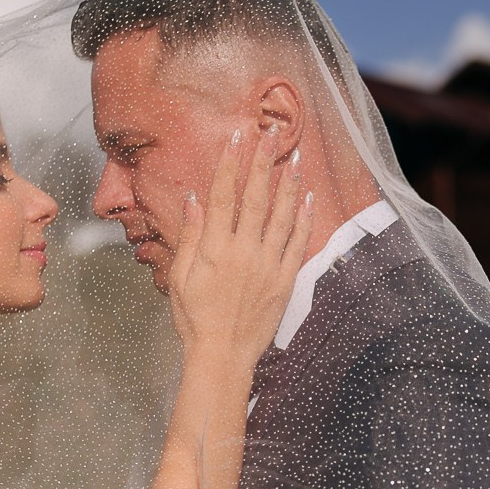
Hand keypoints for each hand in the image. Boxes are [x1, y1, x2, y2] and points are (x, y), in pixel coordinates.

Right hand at [167, 126, 314, 364]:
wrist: (223, 355)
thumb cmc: (195, 318)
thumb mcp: (181, 277)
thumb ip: (191, 236)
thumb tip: (194, 199)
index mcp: (215, 248)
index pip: (222, 195)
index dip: (229, 163)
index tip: (235, 137)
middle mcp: (244, 251)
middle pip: (255, 198)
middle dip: (263, 162)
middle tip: (271, 133)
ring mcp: (267, 265)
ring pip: (281, 216)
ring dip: (288, 184)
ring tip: (294, 156)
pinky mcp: (284, 280)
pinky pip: (297, 244)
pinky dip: (304, 220)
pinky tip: (308, 198)